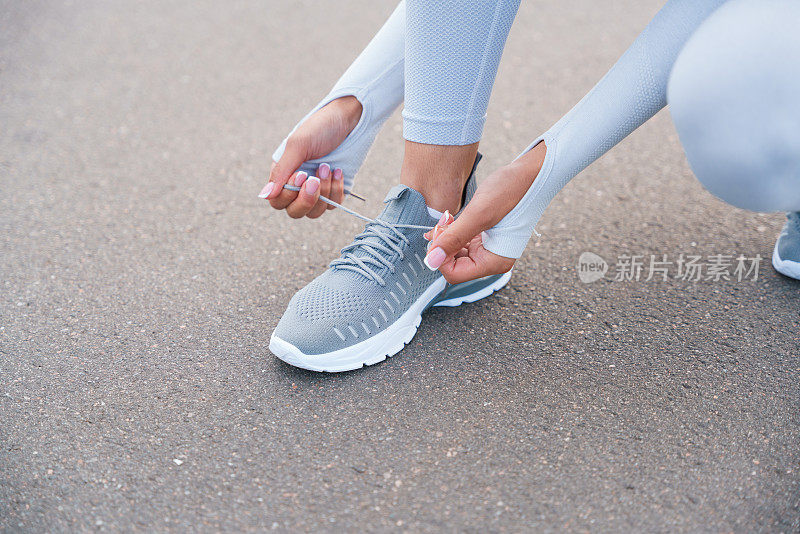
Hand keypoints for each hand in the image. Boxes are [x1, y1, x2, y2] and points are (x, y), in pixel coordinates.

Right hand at [259, 96, 361, 218]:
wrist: (348, 120)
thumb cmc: (320, 128)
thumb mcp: (298, 146)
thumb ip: (281, 171)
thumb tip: (265, 195)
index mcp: (284, 174)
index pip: (277, 201)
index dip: (288, 194)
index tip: (302, 174)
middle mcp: (298, 185)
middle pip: (295, 211)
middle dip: (306, 199)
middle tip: (315, 180)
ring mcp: (318, 190)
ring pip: (315, 212)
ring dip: (323, 192)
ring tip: (328, 167)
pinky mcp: (334, 191)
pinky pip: (333, 204)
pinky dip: (336, 190)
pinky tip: (338, 171)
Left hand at [423, 143, 546, 282]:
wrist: (531, 173)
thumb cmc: (513, 191)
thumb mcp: (479, 214)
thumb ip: (454, 238)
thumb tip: (431, 260)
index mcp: (494, 262)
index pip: (454, 274)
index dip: (440, 257)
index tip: (439, 235)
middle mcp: (491, 259)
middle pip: (452, 264)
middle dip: (442, 244)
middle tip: (444, 222)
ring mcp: (488, 248)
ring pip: (454, 252)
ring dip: (446, 235)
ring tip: (448, 216)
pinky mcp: (484, 236)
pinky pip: (460, 240)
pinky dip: (452, 230)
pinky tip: (449, 218)